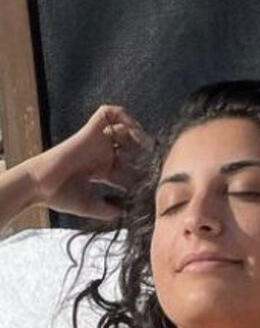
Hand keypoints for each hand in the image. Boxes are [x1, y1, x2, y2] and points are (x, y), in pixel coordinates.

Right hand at [27, 105, 150, 220]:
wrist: (40, 185)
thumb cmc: (61, 196)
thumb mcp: (91, 206)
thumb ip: (109, 210)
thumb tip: (126, 215)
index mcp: (104, 169)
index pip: (131, 165)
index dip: (143, 170)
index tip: (151, 179)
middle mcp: (103, 153)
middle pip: (132, 145)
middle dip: (145, 150)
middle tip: (152, 159)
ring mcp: (97, 141)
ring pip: (125, 127)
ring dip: (136, 133)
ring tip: (142, 145)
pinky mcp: (90, 130)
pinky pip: (108, 112)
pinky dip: (122, 117)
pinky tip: (127, 132)